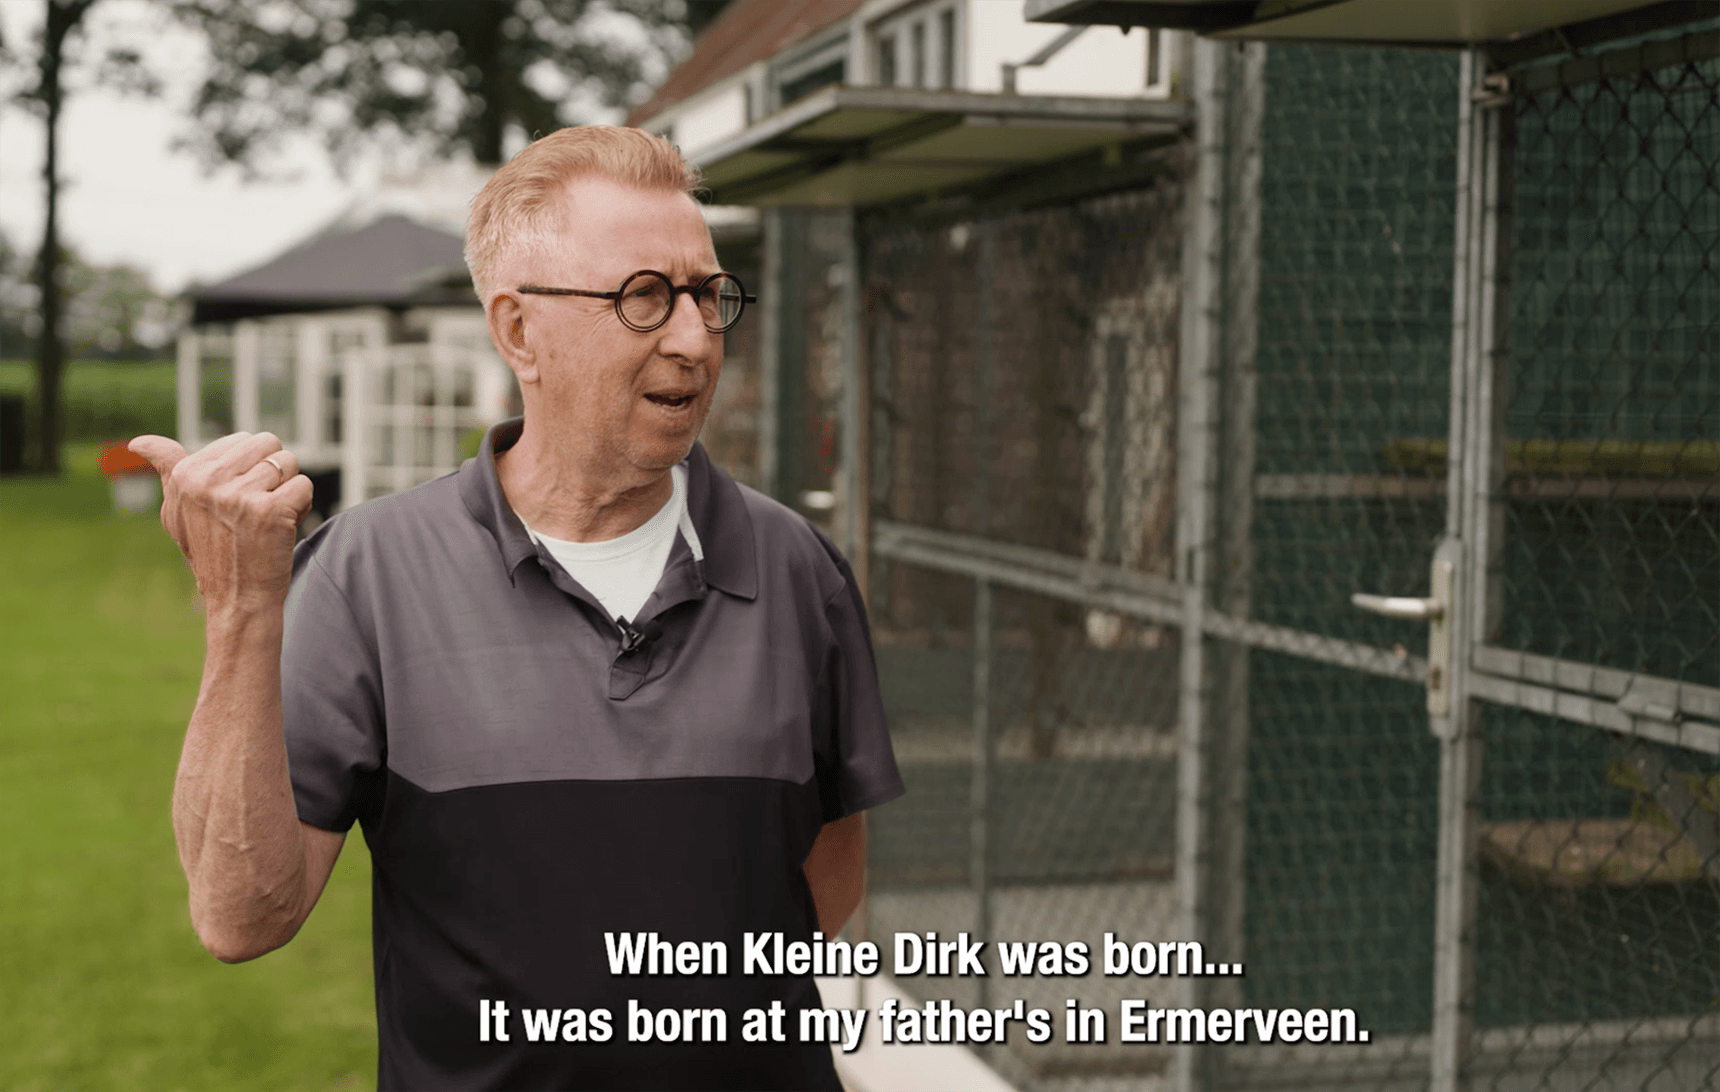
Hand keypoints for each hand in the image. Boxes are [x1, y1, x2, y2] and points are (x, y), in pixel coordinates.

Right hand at [129, 432, 313, 614]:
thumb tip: (137, 442)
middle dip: (273, 471)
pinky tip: (283, 527)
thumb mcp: (177, 510)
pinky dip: (302, 505)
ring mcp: (239, 496)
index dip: (251, 468)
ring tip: (268, 518)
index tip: (237, 500)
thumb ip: (167, 469)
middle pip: (268, 443)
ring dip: (287, 489)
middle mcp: (208, 481)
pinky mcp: (270, 511)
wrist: (236, 599)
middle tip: (257, 507)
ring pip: (289, 462)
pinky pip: (304, 485)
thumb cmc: (211, 552)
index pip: (243, 440)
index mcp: (185, 475)